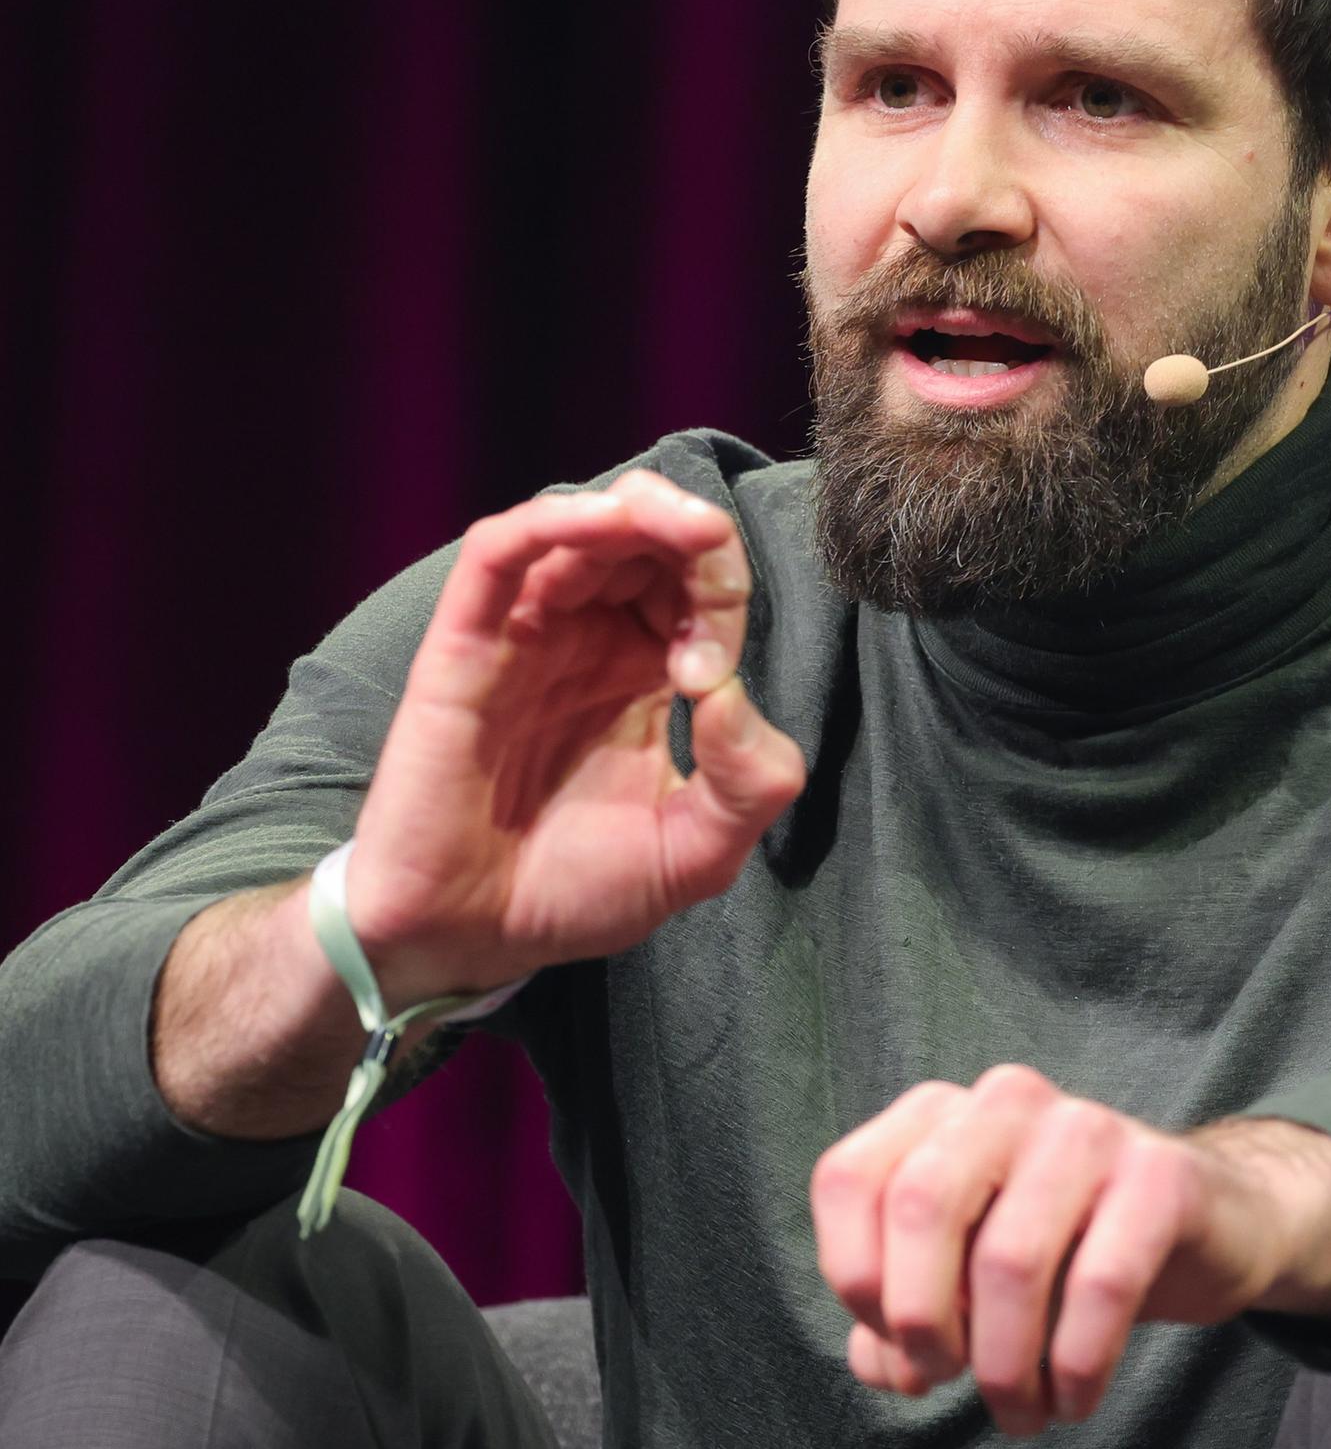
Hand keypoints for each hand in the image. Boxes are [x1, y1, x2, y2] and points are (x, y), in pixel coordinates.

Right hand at [343, 470, 806, 1001]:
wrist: (470, 941)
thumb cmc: (575, 892)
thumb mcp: (697, 852)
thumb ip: (747, 783)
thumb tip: (731, 692)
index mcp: (651, 669)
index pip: (700, 586)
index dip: (724, 596)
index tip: (710, 676)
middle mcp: (590, 638)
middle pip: (647, 535)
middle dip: (694, 527)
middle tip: (711, 548)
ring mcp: (526, 634)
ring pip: (578, 525)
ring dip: (636, 507)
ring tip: (678, 524)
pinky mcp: (464, 645)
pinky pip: (498, 554)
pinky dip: (552, 520)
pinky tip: (600, 520)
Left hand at [810, 1065, 1330, 1436]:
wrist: (1208, 1222)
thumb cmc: (1065, 1248)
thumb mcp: (970, 1270)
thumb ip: (901, 1313)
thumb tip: (881, 1363)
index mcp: (943, 1113)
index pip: (848, 1178)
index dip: (853, 1277)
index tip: (894, 1342)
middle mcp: (1006, 1102)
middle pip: (920, 1204)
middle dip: (921, 1320)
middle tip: (948, 1378)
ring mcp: (1087, 1128)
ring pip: (1011, 1258)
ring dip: (1005, 1368)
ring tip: (1021, 1411)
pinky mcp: (1160, 1174)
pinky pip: (1102, 1282)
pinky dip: (1076, 1365)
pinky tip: (1075, 1397)